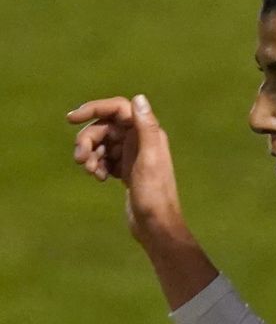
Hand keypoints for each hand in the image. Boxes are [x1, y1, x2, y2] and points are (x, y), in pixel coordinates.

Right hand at [67, 95, 182, 243]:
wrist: (155, 225)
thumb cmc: (154, 194)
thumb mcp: (150, 159)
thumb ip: (146, 129)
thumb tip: (139, 98)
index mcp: (148, 133)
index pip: (118, 108)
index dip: (94, 108)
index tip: (71, 118)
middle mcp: (141, 140)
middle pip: (104, 127)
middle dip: (88, 140)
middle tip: (79, 159)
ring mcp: (133, 155)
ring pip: (102, 143)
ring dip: (90, 154)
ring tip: (91, 172)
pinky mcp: (126, 169)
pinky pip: (104, 158)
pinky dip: (97, 165)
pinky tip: (100, 178)